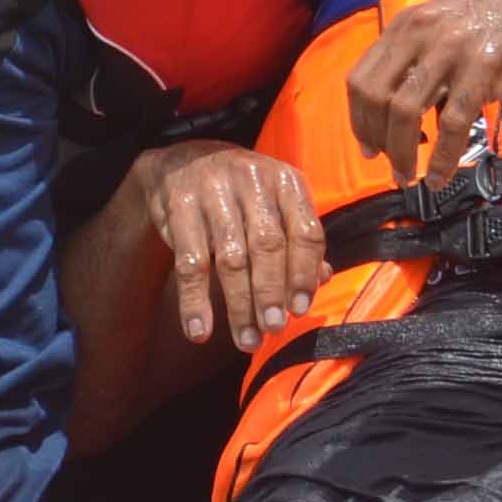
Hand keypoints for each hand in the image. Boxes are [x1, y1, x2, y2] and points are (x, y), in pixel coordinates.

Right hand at [142, 144, 321, 349]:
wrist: (183, 161)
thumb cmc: (243, 194)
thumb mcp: (276, 205)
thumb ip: (298, 241)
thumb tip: (322, 281)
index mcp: (286, 181)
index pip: (305, 232)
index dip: (304, 274)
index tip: (301, 309)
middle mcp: (252, 180)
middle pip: (267, 246)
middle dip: (272, 293)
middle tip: (274, 329)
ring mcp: (213, 192)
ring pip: (231, 258)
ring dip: (239, 305)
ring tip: (246, 340)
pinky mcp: (179, 207)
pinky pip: (189, 263)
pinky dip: (194, 301)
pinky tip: (199, 330)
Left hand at [348, 0, 501, 184]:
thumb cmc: (498, 25)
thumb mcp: (445, 30)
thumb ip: (417, 61)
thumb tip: (396, 115)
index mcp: (406, 25)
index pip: (361, 78)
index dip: (359, 120)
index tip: (369, 147)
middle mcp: (421, 33)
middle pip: (376, 97)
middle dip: (377, 141)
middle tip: (390, 166)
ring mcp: (451, 49)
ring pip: (406, 111)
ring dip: (402, 154)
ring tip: (409, 178)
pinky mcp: (482, 68)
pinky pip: (451, 123)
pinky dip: (442, 158)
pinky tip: (440, 177)